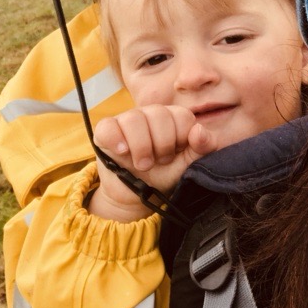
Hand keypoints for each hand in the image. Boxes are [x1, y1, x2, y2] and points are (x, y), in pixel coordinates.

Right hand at [89, 105, 216, 220]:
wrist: (137, 194)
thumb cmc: (164, 174)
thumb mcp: (187, 164)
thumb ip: (201, 148)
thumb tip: (199, 130)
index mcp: (172, 117)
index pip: (182, 116)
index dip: (181, 139)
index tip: (175, 155)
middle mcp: (150, 113)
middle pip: (159, 114)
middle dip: (162, 144)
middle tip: (158, 162)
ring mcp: (126, 119)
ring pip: (134, 119)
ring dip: (141, 146)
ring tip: (143, 164)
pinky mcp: (105, 131)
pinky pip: (108, 126)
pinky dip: (116, 139)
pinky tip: (123, 152)